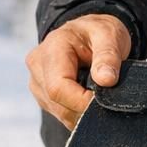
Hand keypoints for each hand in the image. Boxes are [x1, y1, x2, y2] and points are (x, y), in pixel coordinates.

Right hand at [26, 13, 131, 129]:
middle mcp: (38, 66)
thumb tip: (106, 80)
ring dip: (82, 111)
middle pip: (58, 103)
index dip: (82, 101)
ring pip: (60, 112)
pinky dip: (78, 112)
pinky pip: (61, 114)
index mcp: (52, 48)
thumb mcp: (110, 35)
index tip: (104, 100)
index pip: (58, 87)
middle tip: (107, 96)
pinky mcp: (42, 94)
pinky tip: (87, 96)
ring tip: (97, 92)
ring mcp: (37, 82)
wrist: (87, 34)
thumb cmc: (98, 33)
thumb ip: (108, 56)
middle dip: (85, 107)